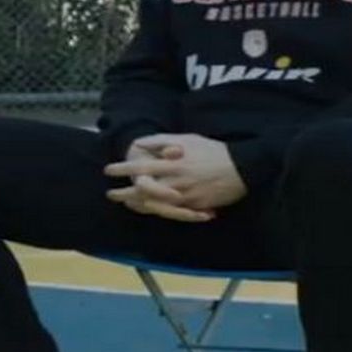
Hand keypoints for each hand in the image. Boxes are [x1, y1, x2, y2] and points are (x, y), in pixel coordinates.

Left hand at [104, 134, 247, 220]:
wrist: (242, 167)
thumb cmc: (212, 150)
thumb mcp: (186, 139)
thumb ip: (160, 141)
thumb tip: (139, 143)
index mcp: (171, 163)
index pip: (139, 168)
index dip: (121, 169)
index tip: (109, 170)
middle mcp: (175, 182)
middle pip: (141, 192)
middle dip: (123, 194)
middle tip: (111, 194)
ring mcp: (184, 197)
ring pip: (153, 205)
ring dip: (137, 205)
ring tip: (127, 204)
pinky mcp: (194, 207)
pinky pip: (171, 213)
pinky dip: (158, 212)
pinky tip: (149, 210)